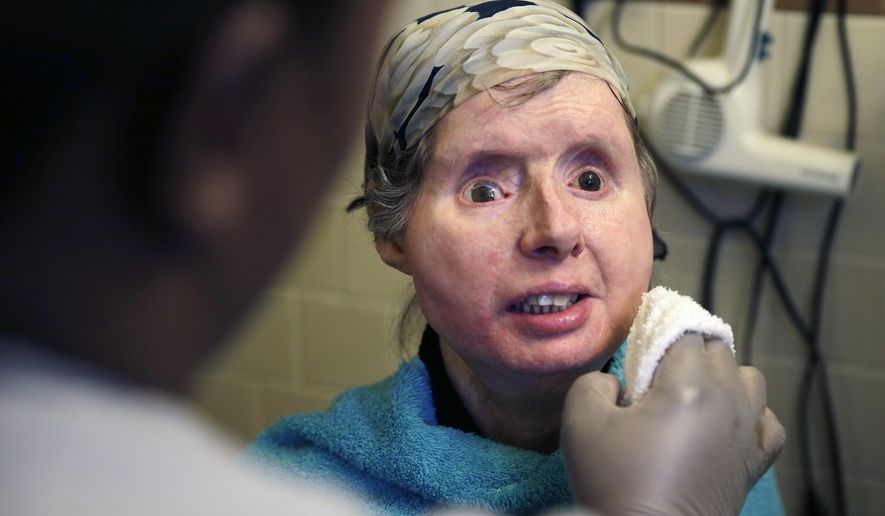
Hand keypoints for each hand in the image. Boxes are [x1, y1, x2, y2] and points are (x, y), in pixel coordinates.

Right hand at [560, 334, 784, 515]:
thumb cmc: (615, 483)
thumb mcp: (580, 423)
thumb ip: (592, 383)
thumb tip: (614, 381)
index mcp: (687, 387)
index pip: (686, 333)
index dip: (664, 329)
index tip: (644, 339)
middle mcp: (726, 403)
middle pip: (719, 350)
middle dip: (690, 350)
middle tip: (658, 370)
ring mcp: (745, 433)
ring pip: (750, 378)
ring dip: (724, 375)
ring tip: (693, 393)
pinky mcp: (753, 463)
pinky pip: (768, 423)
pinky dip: (751, 414)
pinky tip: (726, 422)